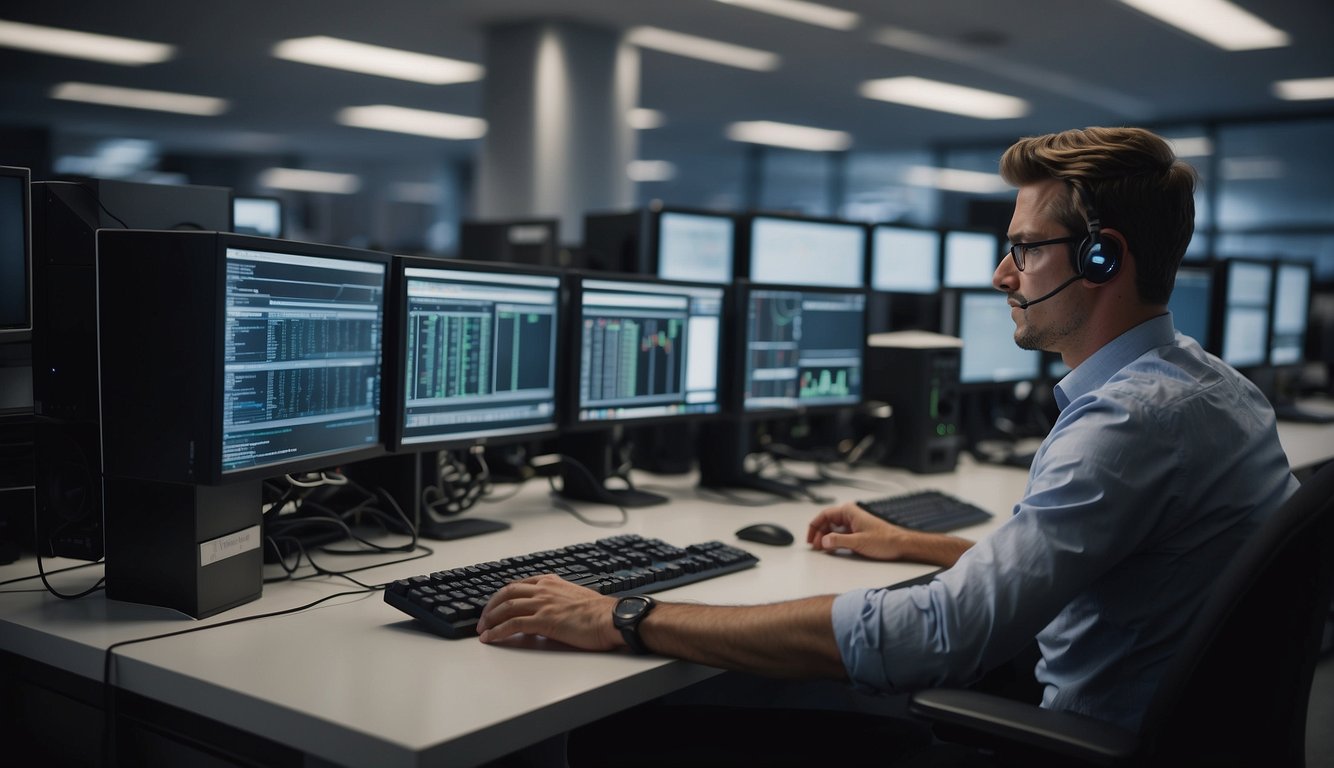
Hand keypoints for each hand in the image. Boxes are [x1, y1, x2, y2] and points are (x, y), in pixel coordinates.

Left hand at [477, 574, 619, 649]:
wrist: (611, 617)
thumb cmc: (601, 611)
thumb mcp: (576, 596)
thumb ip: (560, 599)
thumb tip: (552, 611)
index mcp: (552, 582)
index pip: (519, 585)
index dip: (503, 596)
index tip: (495, 605)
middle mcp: (544, 589)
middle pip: (507, 593)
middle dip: (490, 606)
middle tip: (483, 619)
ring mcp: (543, 604)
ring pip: (506, 607)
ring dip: (490, 619)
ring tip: (482, 630)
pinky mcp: (544, 621)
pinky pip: (513, 624)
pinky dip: (498, 631)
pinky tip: (491, 638)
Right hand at [807, 502, 913, 560]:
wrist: (901, 545)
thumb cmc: (885, 540)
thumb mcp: (858, 542)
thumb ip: (838, 541)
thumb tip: (823, 541)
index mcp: (849, 511)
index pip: (824, 515)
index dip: (814, 527)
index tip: (810, 538)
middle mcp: (850, 515)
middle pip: (827, 522)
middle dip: (819, 534)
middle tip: (816, 547)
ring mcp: (853, 524)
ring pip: (833, 529)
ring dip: (826, 538)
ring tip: (822, 549)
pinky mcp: (856, 532)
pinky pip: (840, 534)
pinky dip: (834, 541)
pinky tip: (832, 549)